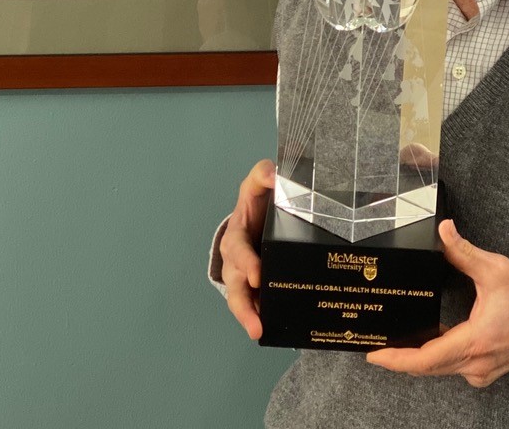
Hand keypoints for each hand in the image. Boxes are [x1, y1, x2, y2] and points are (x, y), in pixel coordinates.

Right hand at [220, 159, 274, 339]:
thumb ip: (262, 175)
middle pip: (235, 285)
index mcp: (236, 236)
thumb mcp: (256, 187)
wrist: (258, 222)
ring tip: (259, 332)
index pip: (238, 250)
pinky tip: (273, 331)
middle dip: (244, 303)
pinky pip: (257, 307)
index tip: (256, 275)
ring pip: (241, 301)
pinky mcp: (258, 290)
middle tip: (256, 320)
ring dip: (248, 317)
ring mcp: (245, 278)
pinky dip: (262, 319)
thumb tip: (273, 175)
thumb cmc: (255, 206)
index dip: (246, 263)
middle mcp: (237, 262)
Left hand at [366, 219, 508, 387]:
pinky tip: (428, 342)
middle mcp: (474, 363)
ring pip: (440, 369)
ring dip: (418, 359)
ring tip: (396, 345)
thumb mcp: (495, 270)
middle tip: (378, 347)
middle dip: (400, 359)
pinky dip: (436, 358)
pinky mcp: (486, 369)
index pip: (425, 359)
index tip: (375, 354)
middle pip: (427, 368)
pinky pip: (453, 367)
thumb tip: (444, 231)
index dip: (397, 359)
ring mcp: (481, 370)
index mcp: (473, 342)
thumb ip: (464, 251)